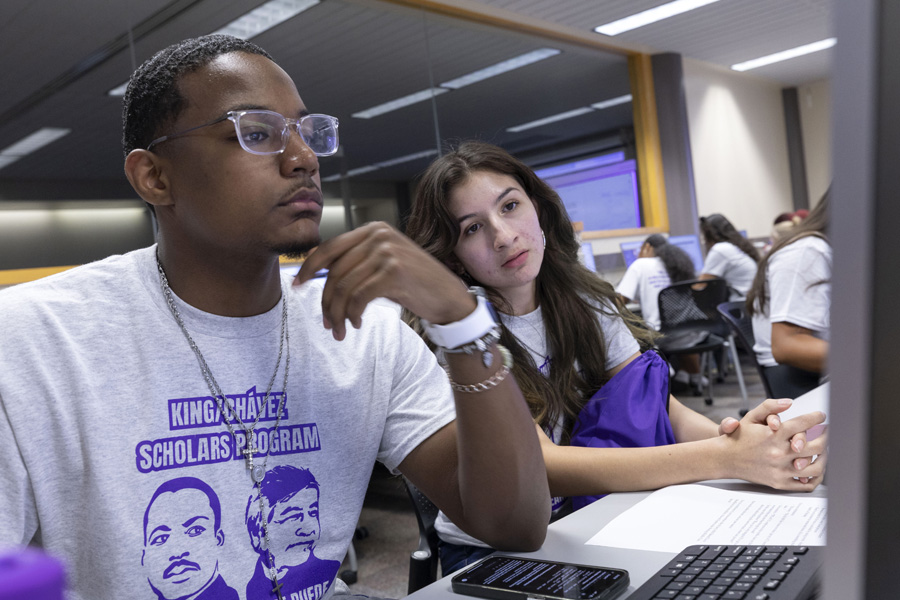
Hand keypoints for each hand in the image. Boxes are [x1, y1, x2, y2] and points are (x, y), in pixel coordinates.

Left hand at [293, 222, 474, 339]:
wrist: (449, 297)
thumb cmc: (415, 284)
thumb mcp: (384, 264)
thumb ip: (357, 262)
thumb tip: (319, 275)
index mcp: (373, 229)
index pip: (329, 247)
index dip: (309, 268)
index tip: (297, 285)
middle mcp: (378, 235)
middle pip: (334, 272)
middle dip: (325, 302)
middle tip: (326, 322)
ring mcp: (386, 252)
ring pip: (343, 287)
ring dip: (337, 314)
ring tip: (339, 329)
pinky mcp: (393, 272)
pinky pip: (358, 298)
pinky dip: (352, 314)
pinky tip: (356, 323)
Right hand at [719, 398, 826, 490]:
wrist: (724, 458)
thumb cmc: (738, 437)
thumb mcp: (750, 417)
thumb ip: (770, 406)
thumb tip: (789, 402)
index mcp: (774, 435)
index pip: (804, 423)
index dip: (816, 417)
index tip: (821, 416)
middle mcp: (779, 452)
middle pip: (817, 446)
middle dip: (826, 436)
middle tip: (826, 432)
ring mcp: (781, 469)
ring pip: (815, 467)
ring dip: (825, 457)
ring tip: (824, 451)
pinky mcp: (779, 482)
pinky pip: (806, 483)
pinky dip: (816, 477)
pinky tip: (816, 468)